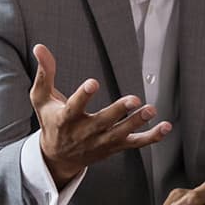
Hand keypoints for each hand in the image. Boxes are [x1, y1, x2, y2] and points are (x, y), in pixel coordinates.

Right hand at [30, 43, 169, 186]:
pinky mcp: (114, 147)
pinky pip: (135, 144)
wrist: (57, 157)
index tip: (93, 83)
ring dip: (137, 123)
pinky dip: (151, 137)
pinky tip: (165, 127)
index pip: (74, 107)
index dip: (83, 96)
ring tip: (151, 110)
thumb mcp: (41, 98)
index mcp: (65, 119)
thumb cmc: (50, 121)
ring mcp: (101, 142)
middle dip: (118, 112)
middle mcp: (84, 133)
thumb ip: (44, 73)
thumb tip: (40, 47)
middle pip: (103, 122)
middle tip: (133, 99)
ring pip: (121, 134)